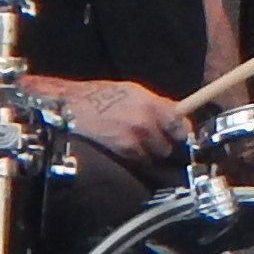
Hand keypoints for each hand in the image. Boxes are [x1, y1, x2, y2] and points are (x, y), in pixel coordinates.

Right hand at [33, 76, 184, 171]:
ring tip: (135, 144)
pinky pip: (139, 162)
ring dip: (150, 154)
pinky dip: (136, 159)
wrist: (70, 108)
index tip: (181, 136)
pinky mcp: (121, 153)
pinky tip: (124, 149)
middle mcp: (146, 122)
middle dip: (165, 144)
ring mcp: (134, 140)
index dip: (183, 132)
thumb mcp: (132, 91)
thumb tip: (178, 111)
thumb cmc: (99, 96)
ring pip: (155, 156)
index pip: (181, 125)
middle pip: (171, 145)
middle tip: (154, 140)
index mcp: (151, 104)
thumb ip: (157, 103)